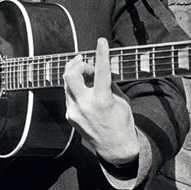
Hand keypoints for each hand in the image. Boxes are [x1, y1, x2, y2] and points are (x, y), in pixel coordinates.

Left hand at [62, 38, 139, 163]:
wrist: (115, 148)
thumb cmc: (122, 122)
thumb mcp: (121, 100)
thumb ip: (109, 83)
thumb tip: (100, 68)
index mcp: (102, 100)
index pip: (100, 71)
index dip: (101, 53)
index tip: (101, 41)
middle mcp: (85, 105)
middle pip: (70, 74)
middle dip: (76, 64)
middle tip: (85, 61)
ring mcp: (74, 111)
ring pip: (68, 84)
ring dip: (77, 76)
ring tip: (89, 77)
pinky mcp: (69, 116)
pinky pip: (69, 96)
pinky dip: (77, 89)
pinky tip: (86, 92)